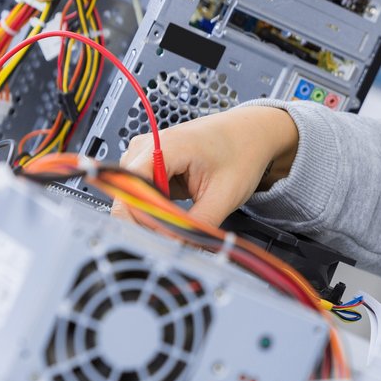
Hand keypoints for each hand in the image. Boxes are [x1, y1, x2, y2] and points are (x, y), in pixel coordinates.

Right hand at [116, 106, 298, 226]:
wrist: (253, 133)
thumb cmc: (242, 153)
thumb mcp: (224, 195)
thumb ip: (196, 224)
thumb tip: (175, 247)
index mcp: (162, 147)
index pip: (128, 188)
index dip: (139, 217)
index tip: (158, 239)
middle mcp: (146, 148)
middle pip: (126, 195)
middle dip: (147, 221)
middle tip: (173, 239)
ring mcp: (146, 155)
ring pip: (133, 197)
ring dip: (152, 215)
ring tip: (178, 224)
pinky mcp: (152, 165)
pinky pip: (143, 194)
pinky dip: (157, 208)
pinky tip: (176, 213)